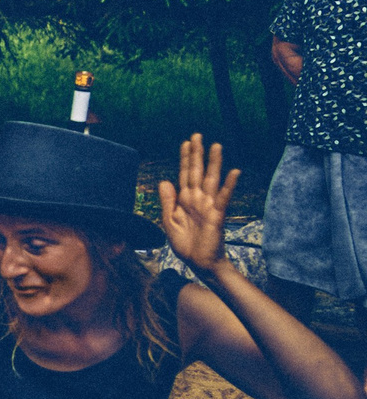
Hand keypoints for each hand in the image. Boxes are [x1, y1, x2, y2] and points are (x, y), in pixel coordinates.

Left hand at [158, 134, 238, 272]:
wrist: (198, 263)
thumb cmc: (185, 243)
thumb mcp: (169, 221)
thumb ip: (168, 201)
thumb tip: (164, 181)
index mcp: (185, 200)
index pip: (184, 174)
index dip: (185, 159)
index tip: (185, 142)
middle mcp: (198, 199)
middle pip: (197, 172)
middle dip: (197, 154)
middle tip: (198, 135)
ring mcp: (209, 206)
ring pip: (211, 180)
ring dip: (214, 163)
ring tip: (216, 146)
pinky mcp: (217, 216)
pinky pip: (224, 198)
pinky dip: (229, 185)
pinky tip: (234, 172)